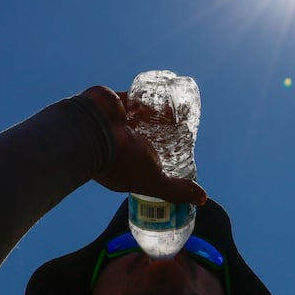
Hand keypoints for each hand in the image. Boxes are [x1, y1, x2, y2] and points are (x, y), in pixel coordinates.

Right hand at [79, 86, 206, 205]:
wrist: (92, 130)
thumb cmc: (119, 160)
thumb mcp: (153, 180)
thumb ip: (176, 190)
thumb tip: (203, 200)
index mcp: (124, 165)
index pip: (148, 162)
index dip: (163, 159)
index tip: (180, 153)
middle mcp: (118, 145)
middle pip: (147, 138)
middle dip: (163, 134)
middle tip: (184, 129)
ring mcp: (115, 124)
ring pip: (142, 117)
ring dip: (157, 114)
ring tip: (179, 111)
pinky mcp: (114, 103)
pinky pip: (134, 97)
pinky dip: (147, 96)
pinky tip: (165, 95)